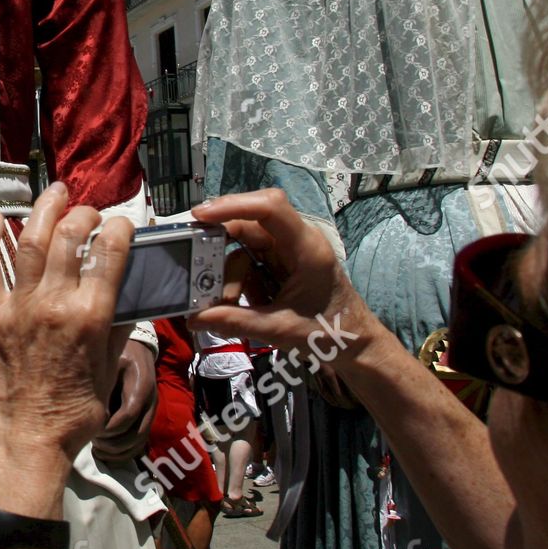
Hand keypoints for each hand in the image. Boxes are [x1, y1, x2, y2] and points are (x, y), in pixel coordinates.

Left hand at [0, 183, 133, 468]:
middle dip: (84, 214)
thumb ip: (116, 330)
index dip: (119, 227)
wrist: (26, 439)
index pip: (109, 252)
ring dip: (44, 211)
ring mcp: (19, 307)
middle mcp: (55, 304)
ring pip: (30, 242)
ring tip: (55, 193)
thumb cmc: (72, 414)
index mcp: (90, 317)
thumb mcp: (108, 371)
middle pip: (70, 237)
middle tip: (89, 211)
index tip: (122, 223)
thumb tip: (124, 300)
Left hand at [90, 340, 157, 463]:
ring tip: (97, 450)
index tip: (91, 428)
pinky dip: (123, 455)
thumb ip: (103, 385)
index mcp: (141, 386)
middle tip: (92, 440)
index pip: (127, 416)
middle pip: (135, 435)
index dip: (108, 427)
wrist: (137, 351)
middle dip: (111, 443)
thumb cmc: (118, 355)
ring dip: (116, 452)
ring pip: (138, 443)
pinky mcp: (147, 420)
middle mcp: (150, 403)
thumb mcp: (109, 363)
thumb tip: (89, 412)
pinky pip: (139, 445)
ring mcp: (151, 413)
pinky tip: (105, 454)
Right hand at [186, 189, 380, 368]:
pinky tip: (235, 301)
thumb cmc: (330, 332)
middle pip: (248, 223)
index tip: (200, 216)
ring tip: (224, 303)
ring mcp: (286, 250)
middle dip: (219, 242)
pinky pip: (247, 259)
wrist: (355, 343)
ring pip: (243, 244)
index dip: (234, 205)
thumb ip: (236, 322)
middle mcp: (295, 240)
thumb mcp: (280, 330)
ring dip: (228, 272)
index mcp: (306, 248)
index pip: (270, 208)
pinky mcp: (279, 262)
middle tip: (192, 258)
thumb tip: (193, 319)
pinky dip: (235, 278)